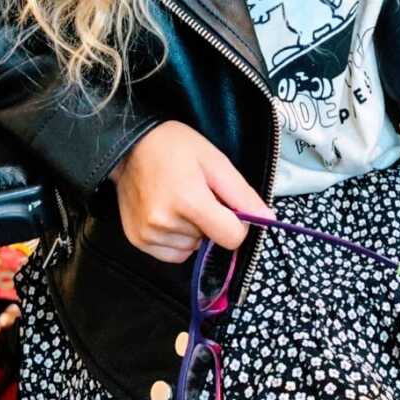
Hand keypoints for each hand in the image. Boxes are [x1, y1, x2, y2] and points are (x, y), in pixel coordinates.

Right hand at [108, 121, 274, 262]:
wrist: (130, 144)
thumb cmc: (176, 147)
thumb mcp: (216, 161)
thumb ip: (243, 195)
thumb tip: (269, 220)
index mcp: (189, 201)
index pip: (232, 238)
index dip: (237, 223)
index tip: (226, 205)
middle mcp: (166, 222)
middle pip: (210, 242)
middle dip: (210, 222)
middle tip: (195, 192)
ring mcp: (148, 234)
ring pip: (191, 249)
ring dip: (192, 231)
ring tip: (178, 200)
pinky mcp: (137, 241)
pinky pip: (172, 254)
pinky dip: (176, 240)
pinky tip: (168, 214)